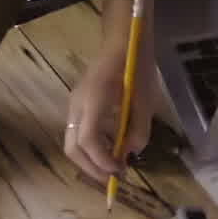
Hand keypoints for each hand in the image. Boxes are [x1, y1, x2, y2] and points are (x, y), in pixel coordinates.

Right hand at [65, 0, 161, 184]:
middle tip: (113, 178)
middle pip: (73, 148)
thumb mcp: (145, 100)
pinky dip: (89, 149)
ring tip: (112, 166)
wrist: (122, 41)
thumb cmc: (136, 66)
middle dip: (91, 168)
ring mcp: (74, 104)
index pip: (87, 141)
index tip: (121, 170)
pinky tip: (108, 150)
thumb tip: (130, 154)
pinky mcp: (77, 104)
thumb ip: (138, 130)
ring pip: (72, 143)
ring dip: (90, 160)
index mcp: (93, 100)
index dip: (102, 162)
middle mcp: (77, 105)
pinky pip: (77, 133)